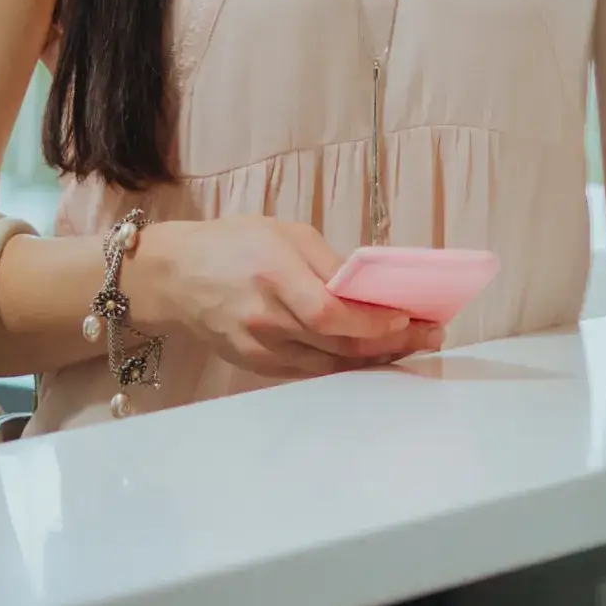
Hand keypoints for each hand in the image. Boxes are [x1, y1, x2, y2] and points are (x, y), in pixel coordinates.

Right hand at [131, 217, 443, 380]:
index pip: (331, 314)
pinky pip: (311, 371)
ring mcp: (260, 348)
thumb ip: (330, 264)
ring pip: (329, 365)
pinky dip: (345, 365)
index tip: (408, 317)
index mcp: (275, 277)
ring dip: (375, 358)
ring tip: (411, 346)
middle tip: (430, 334)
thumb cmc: (233, 244)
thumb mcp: (286, 234)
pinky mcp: (256, 365)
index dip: (373, 322)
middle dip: (391, 343)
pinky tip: (372, 356)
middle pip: (338, 345)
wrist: (174, 276)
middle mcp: (266, 320)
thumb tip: (374, 288)